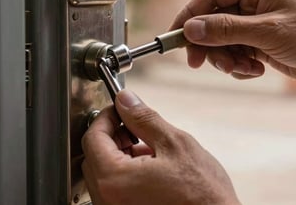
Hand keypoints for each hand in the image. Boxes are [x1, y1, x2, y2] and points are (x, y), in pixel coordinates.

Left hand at [82, 90, 239, 204]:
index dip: (106, 117)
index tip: (119, 109)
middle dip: (113, 134)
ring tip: (147, 146)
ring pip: (103, 171)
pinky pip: (113, 187)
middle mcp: (108, 200)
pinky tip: (148, 164)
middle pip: (94, 155)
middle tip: (134, 125)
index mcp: (115, 180)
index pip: (93, 138)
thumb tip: (126, 100)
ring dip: (119, 152)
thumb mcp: (174, 144)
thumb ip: (144, 119)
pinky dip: (125, 170)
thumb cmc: (202, 193)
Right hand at [171, 0, 295, 83]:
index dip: (189, 15)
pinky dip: (239, 64)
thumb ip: (226, 29)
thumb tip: (190, 29)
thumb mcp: (267, 31)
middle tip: (200, 64)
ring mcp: (254, 21)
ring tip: (243, 68)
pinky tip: (256, 69)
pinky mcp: (258, 40)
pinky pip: (234, 51)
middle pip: (212, 20)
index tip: (174, 37)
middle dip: (209, 44)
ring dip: (226, 58)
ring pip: (221, 39)